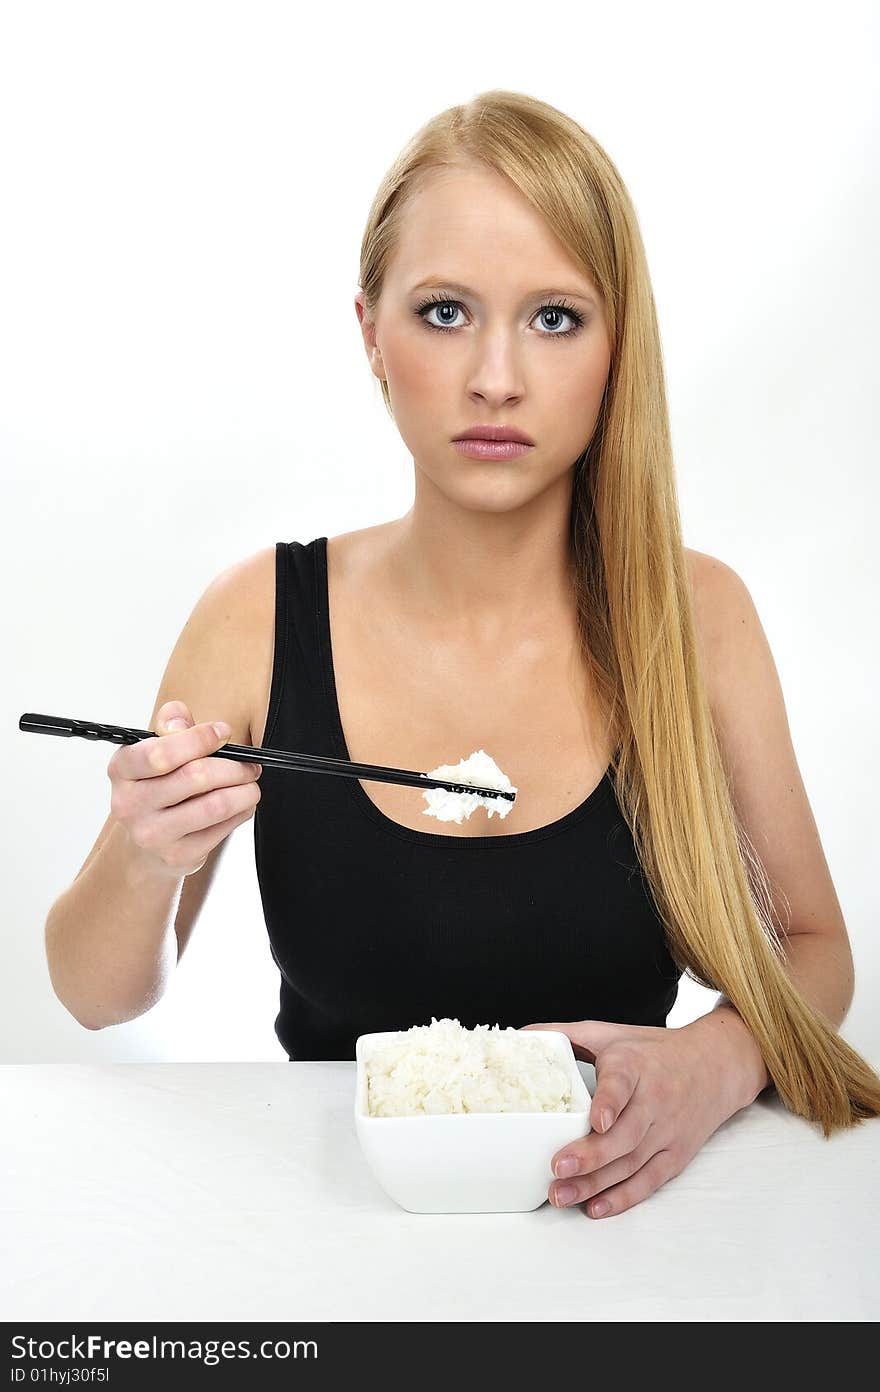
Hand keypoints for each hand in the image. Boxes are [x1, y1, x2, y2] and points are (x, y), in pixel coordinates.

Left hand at [519, 1018, 738, 1219]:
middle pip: (625, 1134)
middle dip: (591, 1156)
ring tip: (561, 1195)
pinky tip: (597, 1207)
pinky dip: (624, 1197)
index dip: (609, 1103)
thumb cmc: (654, 1051)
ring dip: (596, 1183)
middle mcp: (655, 1100)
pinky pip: (650, 1181)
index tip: (595, 1120)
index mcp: (635, 1066)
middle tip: (557, 1168)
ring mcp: (668, 1131)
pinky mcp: (677, 1154)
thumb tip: (520, 1035)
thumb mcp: (613, 1035)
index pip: (622, 1084)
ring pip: (632, 1162)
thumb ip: (568, 1035)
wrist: (716, 1066)